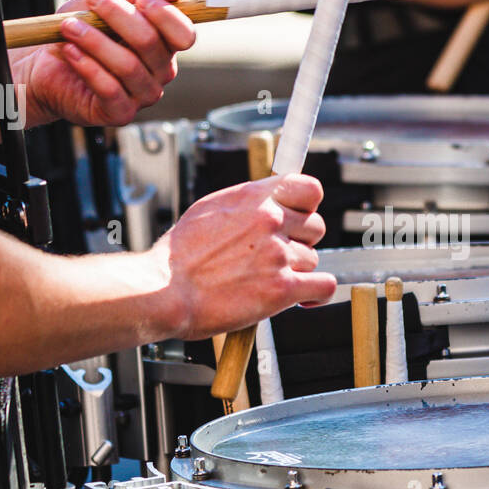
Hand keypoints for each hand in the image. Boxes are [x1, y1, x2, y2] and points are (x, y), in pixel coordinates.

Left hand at [18, 0, 196, 127]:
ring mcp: (143, 95)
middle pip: (151, 43)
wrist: (44, 62)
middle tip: (94, 1)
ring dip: (95, 40)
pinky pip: (110, 89)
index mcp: (165, 45)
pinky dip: (87, 66)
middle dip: (120, 16)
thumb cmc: (81, 28)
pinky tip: (70, 51)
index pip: (184, 34)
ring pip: (128, 65)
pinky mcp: (120, 113)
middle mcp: (160, 72)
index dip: (166, 15)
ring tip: (69, 26)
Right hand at [155, 175, 335, 339]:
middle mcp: (271, 220)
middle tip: (277, 256)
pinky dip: (316, 295)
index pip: (310, 188)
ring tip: (267, 281)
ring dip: (297, 272)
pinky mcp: (283, 288)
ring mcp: (278, 254)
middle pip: (315, 227)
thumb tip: (267, 202)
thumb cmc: (178, 257)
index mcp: (254, 197)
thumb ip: (246, 204)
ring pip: (312, 260)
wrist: (164, 290)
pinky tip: (302, 300)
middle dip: (300, 242)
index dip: (307, 206)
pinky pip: (323, 286)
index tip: (300, 216)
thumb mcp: (209, 209)